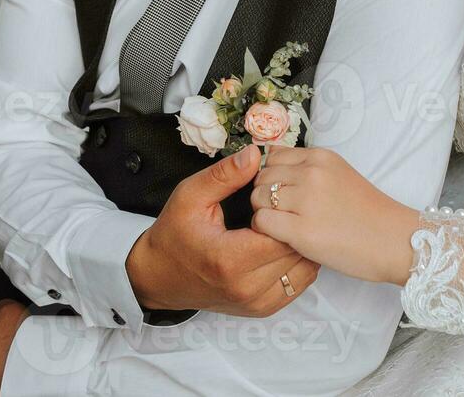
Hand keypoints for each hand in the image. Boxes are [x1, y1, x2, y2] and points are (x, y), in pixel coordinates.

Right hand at [127, 144, 319, 316]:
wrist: (159, 277)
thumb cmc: (173, 236)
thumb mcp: (191, 196)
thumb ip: (224, 175)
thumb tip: (255, 154)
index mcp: (230, 260)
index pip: (281, 234)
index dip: (286, 211)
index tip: (279, 197)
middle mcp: (247, 287)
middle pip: (296, 252)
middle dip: (297, 226)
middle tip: (291, 206)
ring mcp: (256, 303)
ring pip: (303, 270)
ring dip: (301, 246)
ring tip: (290, 225)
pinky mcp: (262, 309)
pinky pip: (298, 285)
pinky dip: (298, 264)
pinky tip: (286, 245)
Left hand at [250, 146, 418, 285]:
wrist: (395, 241)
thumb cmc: (368, 213)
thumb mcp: (339, 175)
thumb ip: (308, 168)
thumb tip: (270, 162)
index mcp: (321, 157)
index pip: (273, 156)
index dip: (272, 176)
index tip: (282, 193)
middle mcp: (312, 173)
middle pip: (262, 176)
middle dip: (264, 194)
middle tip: (282, 213)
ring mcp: (307, 200)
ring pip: (257, 198)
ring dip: (263, 212)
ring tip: (284, 225)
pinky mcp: (302, 230)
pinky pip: (261, 222)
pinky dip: (265, 230)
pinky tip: (283, 237)